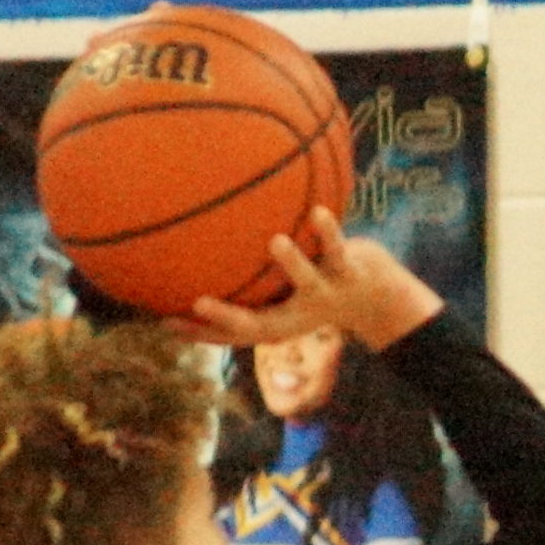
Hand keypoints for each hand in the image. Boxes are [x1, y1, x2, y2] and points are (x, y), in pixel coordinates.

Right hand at [184, 209, 444, 349]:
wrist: (379, 297)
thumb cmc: (313, 285)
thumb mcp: (279, 287)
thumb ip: (245, 279)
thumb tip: (194, 254)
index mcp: (278, 321)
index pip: (233, 333)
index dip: (200, 334)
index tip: (165, 324)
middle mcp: (298, 314)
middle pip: (260, 325)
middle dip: (228, 318)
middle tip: (197, 304)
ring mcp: (325, 294)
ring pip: (307, 281)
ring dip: (293, 263)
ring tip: (276, 242)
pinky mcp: (350, 273)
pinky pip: (337, 250)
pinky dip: (329, 232)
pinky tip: (317, 211)